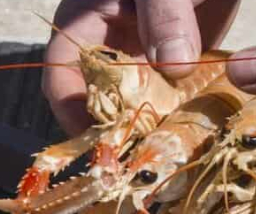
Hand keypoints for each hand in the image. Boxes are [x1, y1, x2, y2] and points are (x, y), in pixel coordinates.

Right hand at [43, 0, 241, 132]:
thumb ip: (164, 16)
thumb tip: (175, 66)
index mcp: (83, 25)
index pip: (61, 79)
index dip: (74, 112)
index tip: (101, 138)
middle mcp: (105, 49)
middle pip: (96, 101)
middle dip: (114, 129)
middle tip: (138, 154)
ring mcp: (137, 58)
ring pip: (132, 105)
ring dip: (149, 126)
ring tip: (167, 148)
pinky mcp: (169, 62)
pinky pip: (167, 95)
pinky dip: (178, 112)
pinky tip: (194, 128)